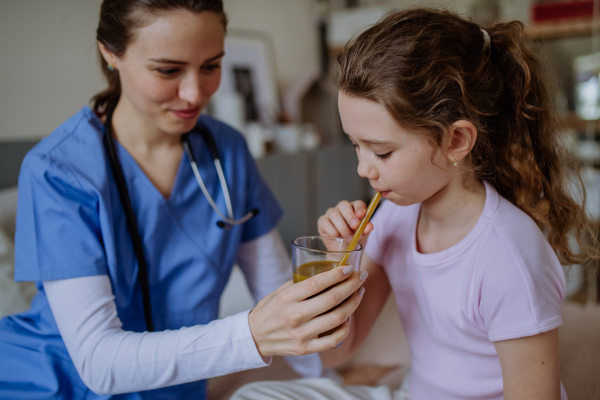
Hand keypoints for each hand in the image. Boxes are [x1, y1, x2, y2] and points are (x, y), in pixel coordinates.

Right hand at [248, 264, 367, 357]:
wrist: (255, 337)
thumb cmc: (269, 310)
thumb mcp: (280, 291)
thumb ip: (301, 283)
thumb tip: (328, 272)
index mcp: (287, 298)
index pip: (317, 283)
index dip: (337, 275)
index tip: (349, 268)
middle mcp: (294, 316)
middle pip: (332, 299)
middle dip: (351, 285)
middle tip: (361, 276)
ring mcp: (301, 334)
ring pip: (337, 318)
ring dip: (353, 303)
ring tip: (359, 293)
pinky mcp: (306, 348)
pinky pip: (334, 339)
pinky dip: (346, 327)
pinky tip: (349, 317)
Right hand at [318, 200, 373, 246]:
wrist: (344, 251)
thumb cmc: (355, 239)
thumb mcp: (363, 235)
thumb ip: (366, 229)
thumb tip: (369, 226)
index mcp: (354, 208)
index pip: (357, 203)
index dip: (359, 208)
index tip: (362, 215)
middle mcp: (342, 208)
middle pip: (344, 205)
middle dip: (350, 216)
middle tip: (355, 226)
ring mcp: (330, 214)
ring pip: (334, 214)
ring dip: (343, 227)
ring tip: (348, 238)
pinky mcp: (322, 221)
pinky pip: (326, 223)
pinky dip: (333, 231)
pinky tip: (337, 237)